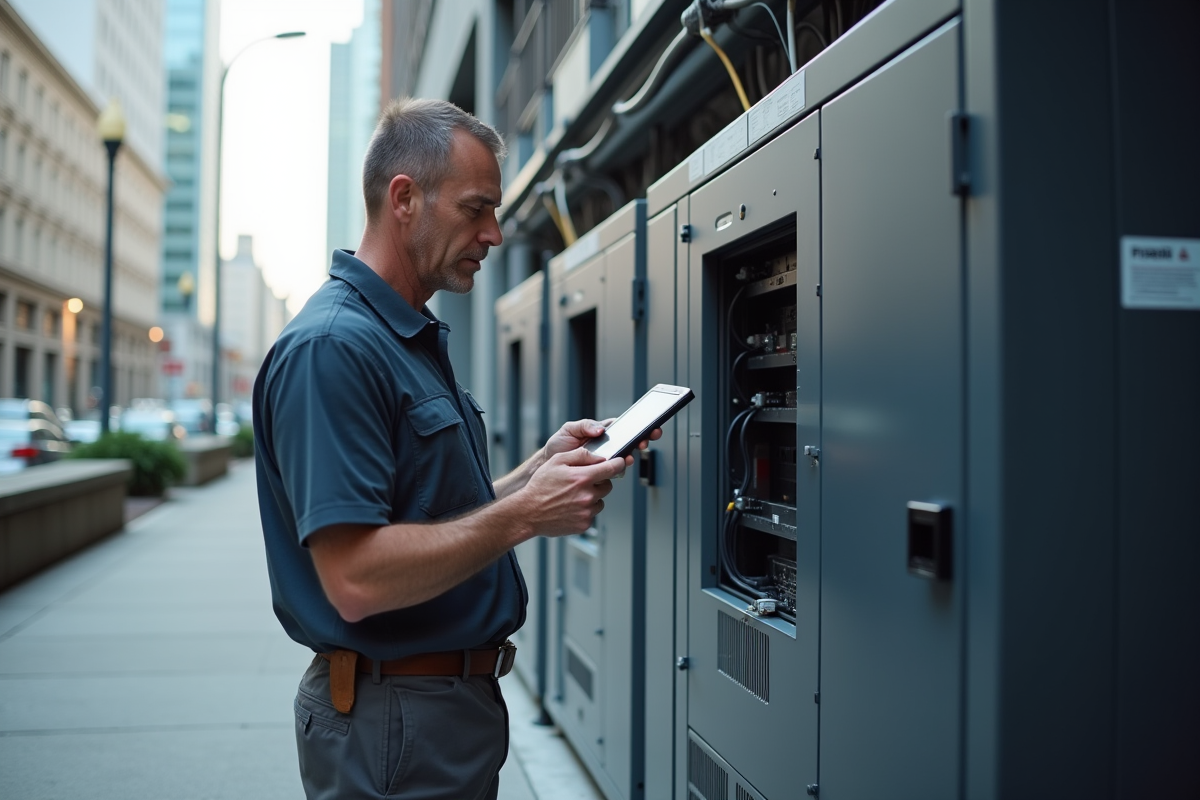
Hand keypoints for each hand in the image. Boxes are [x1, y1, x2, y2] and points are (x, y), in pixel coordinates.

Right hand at [519, 447, 627, 536]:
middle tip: (582, 481)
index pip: (612, 468)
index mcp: (583, 478)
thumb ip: (580, 455)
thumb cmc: (540, 486)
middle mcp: (588, 496)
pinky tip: (570, 507)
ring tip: (573, 496)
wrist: (528, 512)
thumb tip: (599, 456)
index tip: (620, 463)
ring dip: (592, 497)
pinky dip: (585, 510)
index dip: (618, 464)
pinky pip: (592, 514)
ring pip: (600, 500)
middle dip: (599, 481)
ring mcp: (587, 512)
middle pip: (608, 485)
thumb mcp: (556, 461)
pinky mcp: (584, 524)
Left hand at [544, 419, 663, 469]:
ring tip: (630, 455)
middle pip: (630, 442)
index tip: (649, 426)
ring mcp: (606, 460)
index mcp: (602, 432)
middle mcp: (607, 446)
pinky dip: (619, 470)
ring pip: (624, 458)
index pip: (624, 427)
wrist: (548, 465)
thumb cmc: (558, 445)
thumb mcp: (569, 429)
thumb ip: (584, 425)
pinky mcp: (601, 474)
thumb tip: (601, 430)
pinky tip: (619, 467)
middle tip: (645, 441)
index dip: (638, 426)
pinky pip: (613, 472)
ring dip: (631, 456)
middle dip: (642, 440)